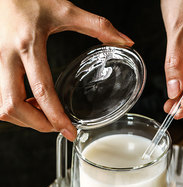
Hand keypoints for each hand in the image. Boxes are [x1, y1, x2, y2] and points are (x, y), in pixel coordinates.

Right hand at [0, 0, 132, 140]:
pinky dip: (12, 109)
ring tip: (42, 114)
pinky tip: (27, 103)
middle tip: (57, 127)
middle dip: (37, 124)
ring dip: (23, 119)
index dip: (56, 118)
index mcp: (28, 45)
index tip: (70, 132)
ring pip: (0, 107)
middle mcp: (5, 57)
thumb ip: (98, 26)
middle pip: (13, 107)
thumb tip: (125, 42)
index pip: (42, 91)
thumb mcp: (65, 10)